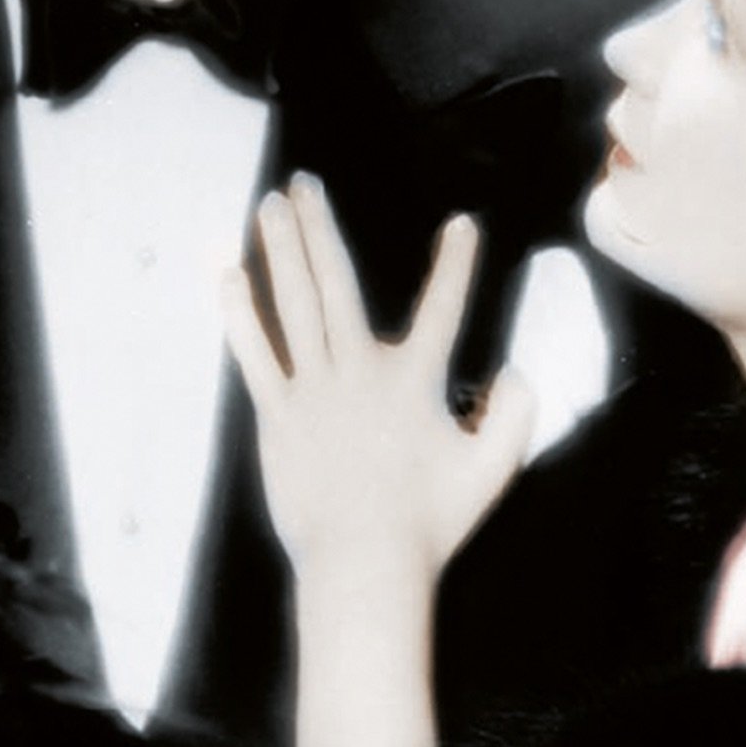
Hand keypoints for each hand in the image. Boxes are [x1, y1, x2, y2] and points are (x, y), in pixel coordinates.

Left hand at [221, 176, 533, 581]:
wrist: (364, 563)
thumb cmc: (430, 523)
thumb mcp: (492, 471)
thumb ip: (515, 417)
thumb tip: (518, 373)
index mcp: (414, 380)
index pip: (443, 310)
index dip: (456, 266)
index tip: (462, 224)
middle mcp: (360, 370)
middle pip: (338, 282)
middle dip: (320, 228)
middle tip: (304, 182)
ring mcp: (314, 389)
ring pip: (294, 303)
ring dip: (280, 249)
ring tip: (269, 205)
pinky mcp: (278, 414)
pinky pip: (255, 352)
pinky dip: (240, 312)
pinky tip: (227, 275)